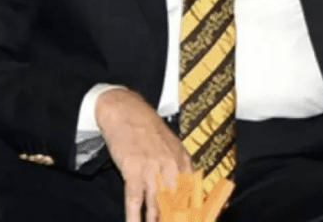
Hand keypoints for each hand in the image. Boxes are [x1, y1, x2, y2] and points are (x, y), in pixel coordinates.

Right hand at [96, 88, 192, 221]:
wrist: (127, 111)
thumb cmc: (148, 129)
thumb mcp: (171, 146)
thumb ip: (180, 167)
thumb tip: (188, 189)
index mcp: (183, 160)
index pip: (193, 192)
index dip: (194, 210)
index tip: (196, 219)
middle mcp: (171, 165)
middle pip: (177, 201)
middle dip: (175, 217)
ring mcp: (152, 168)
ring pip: (157, 203)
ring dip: (156, 220)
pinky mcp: (133, 169)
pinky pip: (135, 197)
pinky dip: (134, 215)